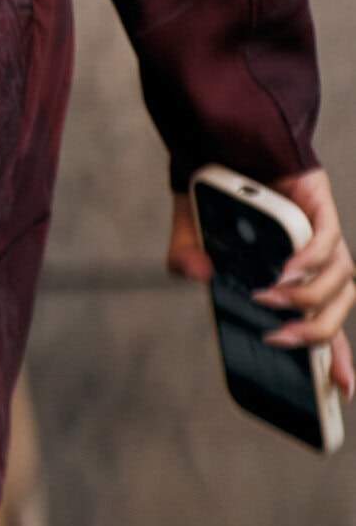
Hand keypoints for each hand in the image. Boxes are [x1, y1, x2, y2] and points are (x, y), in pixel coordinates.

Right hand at [168, 167, 354, 399]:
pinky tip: (287, 270)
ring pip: (342, 279)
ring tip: (269, 299)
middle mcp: (315, 259)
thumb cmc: (213, 190)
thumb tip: (198, 276)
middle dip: (317, 334)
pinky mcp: (319, 204)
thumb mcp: (189, 235)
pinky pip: (329, 241)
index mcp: (292, 278)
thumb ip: (186, 258)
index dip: (336, 358)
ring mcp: (321, 232)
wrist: (222, 134)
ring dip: (306, 298)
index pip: (324, 324)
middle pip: (339, 308)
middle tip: (282, 341)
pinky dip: (310, 260)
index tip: (341, 391)